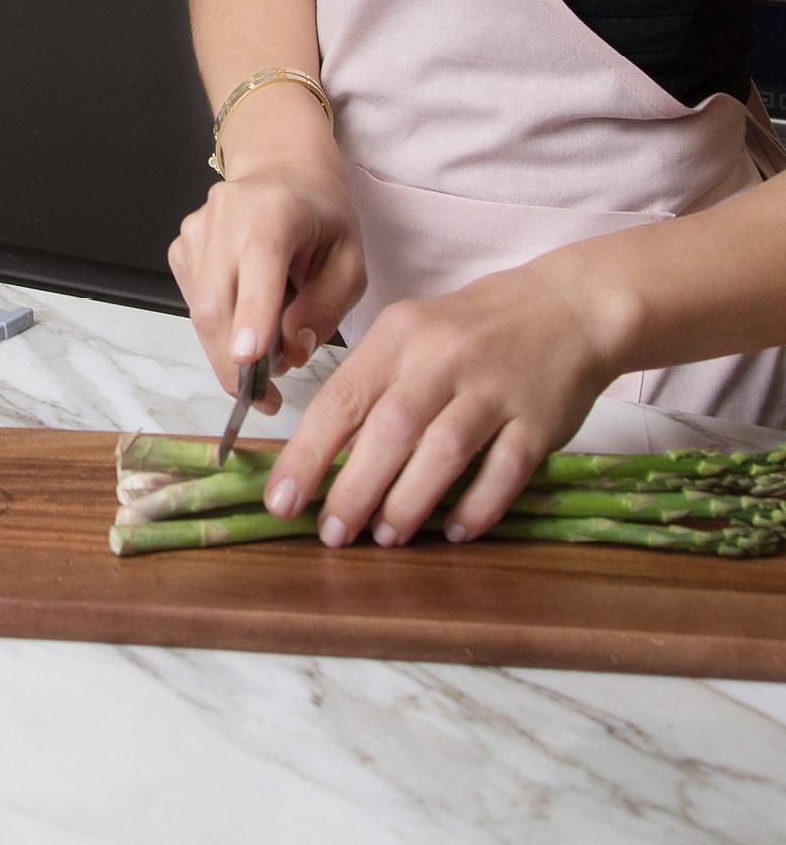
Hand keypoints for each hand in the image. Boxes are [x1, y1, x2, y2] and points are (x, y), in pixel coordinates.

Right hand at [168, 157, 366, 412]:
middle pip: (217, 301)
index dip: (253, 313)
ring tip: (265, 353)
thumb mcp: (350, 261)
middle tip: (264, 399)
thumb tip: (291, 352)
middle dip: (234, 362)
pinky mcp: (181, 247)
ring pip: (201, 311)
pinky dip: (218, 327)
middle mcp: (225, 214)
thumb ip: (326, 308)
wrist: (282, 173)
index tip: (249, 360)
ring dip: (227, 349)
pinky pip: (195, 304)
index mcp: (276, 210)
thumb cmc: (322, 219)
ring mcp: (196, 230)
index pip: (260, 262)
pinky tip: (244, 315)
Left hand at [258, 257, 618, 545]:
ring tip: (385, 536)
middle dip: (354, 489)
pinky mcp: (539, 420)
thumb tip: (322, 454)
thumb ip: (371, 387)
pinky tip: (454, 530)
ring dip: (409, 502)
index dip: (307, 454)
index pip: (341, 398)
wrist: (564, 307)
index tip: (281, 500)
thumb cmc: (468, 330)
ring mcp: (493, 388)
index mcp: (398, 336)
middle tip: (332, 533)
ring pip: (443, 451)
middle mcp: (442, 359)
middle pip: (390, 429)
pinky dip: (477, 506)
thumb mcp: (409, 337)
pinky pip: (505, 471)